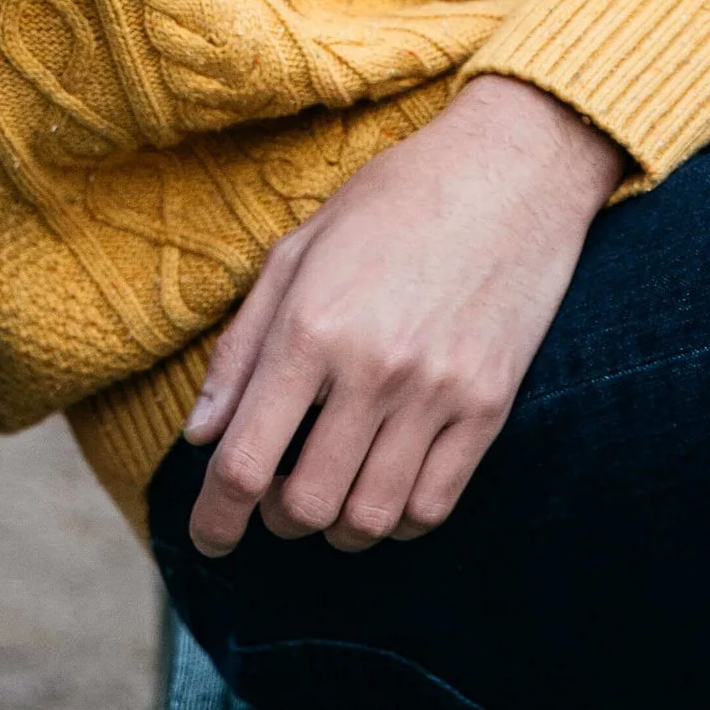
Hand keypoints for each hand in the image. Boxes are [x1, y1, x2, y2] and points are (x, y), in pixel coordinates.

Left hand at [183, 76, 623, 557]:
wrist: (509, 171)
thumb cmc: (393, 202)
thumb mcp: (298, 251)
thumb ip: (242, 348)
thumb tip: (200, 434)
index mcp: (310, 326)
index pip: (245, 461)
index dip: (215, 517)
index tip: (209, 538)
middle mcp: (371, 368)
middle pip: (304, 505)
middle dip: (277, 519)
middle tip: (277, 495)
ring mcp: (435, 393)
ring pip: (368, 519)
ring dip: (337, 527)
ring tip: (332, 494)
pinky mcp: (488, 408)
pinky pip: (432, 507)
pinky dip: (399, 520)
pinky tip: (386, 486)